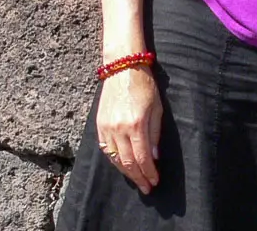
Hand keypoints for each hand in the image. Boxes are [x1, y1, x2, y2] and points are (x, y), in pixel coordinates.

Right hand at [94, 65, 161, 194]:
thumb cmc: (144, 85)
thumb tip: (153, 156)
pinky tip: (121, 165)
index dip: (149, 172)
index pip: (142, 157)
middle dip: (138, 177)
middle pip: (127, 162)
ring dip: (125, 172)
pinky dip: (113, 160)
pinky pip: (105, 149)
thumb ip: (154, 133)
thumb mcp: (156, 108)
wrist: (122, 68)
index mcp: (136, 124)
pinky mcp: (99, 125)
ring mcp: (106, 127)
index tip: (154, 181)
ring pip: (114, 158)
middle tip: (146, 187)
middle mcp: (119, 128)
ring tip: (136, 179)